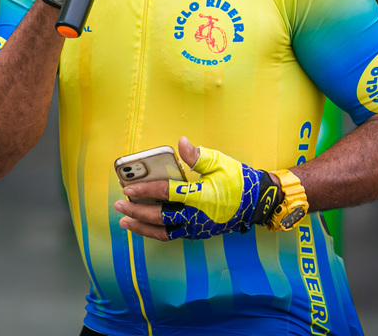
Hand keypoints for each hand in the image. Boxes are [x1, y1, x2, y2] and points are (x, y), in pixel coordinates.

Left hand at [115, 137, 276, 241]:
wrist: (257, 202)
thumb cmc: (239, 180)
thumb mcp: (220, 163)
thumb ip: (198, 156)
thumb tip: (181, 143)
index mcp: (200, 197)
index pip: (166, 193)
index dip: (145, 191)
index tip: (128, 189)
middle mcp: (196, 216)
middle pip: (159, 217)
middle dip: (137, 211)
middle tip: (120, 205)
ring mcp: (197, 228)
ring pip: (164, 232)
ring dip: (142, 227)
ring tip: (125, 221)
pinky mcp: (198, 233)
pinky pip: (172, 235)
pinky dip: (156, 231)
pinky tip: (145, 225)